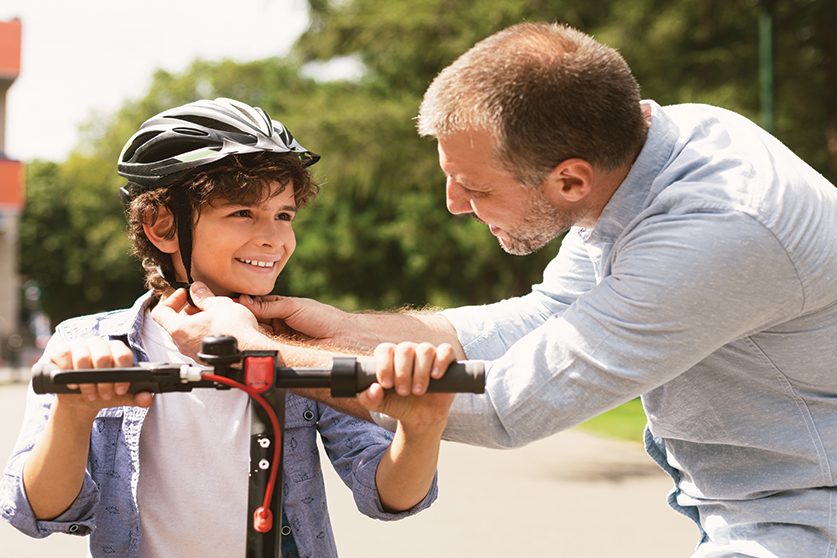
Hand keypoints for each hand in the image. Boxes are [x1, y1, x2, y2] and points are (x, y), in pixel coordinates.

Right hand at [44, 336, 152, 411]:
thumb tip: (148, 398)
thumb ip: (137, 398)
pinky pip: (63, 354)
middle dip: (104, 381)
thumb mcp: (120, 398)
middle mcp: (98, 343)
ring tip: (90, 394)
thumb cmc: (102, 393)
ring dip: (86, 381)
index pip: (123, 354)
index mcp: (116, 349)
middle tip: (104, 395)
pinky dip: (68, 372)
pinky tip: (73, 385)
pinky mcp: (60, 350)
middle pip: (103, 355)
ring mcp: (78, 345)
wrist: (79, 401)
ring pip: (83, 357)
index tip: (119, 390)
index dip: (122, 374)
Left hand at [152, 283, 265, 358]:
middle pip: (174, 323)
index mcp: (179, 328)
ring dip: (195, 320)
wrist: (250, 352)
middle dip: (186, 309)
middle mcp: (182, 343)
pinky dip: (203, 331)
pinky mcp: (204, 357)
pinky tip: (218, 325)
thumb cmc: (235, 330)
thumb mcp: (219, 304)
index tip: (185, 294)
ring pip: (186, 333)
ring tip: (212, 312)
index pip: (160, 312)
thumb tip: (197, 289)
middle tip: (201, 301)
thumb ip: (203, 296)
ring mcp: (193, 352)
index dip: (171, 299)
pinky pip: (197, 342)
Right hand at [239, 294, 353, 347]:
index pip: (257, 305)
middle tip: (232, 317)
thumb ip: (269, 306)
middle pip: (254, 320)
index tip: (232, 305)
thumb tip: (246, 301)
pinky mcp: (281, 350)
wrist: (340, 337)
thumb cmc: (322, 317)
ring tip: (240, 326)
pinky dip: (258, 342)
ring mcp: (279, 337)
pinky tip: (251, 338)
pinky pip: (265, 346)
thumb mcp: (293, 306)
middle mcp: (278, 322)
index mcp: (281, 308)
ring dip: (250, 330)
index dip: (245, 305)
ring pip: (258, 333)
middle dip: (244, 318)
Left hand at [357, 342, 457, 430]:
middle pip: (405, 349)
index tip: (387, 385)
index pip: (385, 350)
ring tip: (418, 391)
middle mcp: (409, 351)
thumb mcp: (380, 405)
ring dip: (420, 372)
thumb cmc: (399, 405)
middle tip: (403, 392)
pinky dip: (441, 361)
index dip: (384, 366)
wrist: (421, 418)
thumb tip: (374, 388)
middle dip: (402, 373)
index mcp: (390, 357)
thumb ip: (368, 399)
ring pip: (425, 350)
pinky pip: (446, 350)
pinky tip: (435, 376)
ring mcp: (428, 354)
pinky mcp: (446, 360)